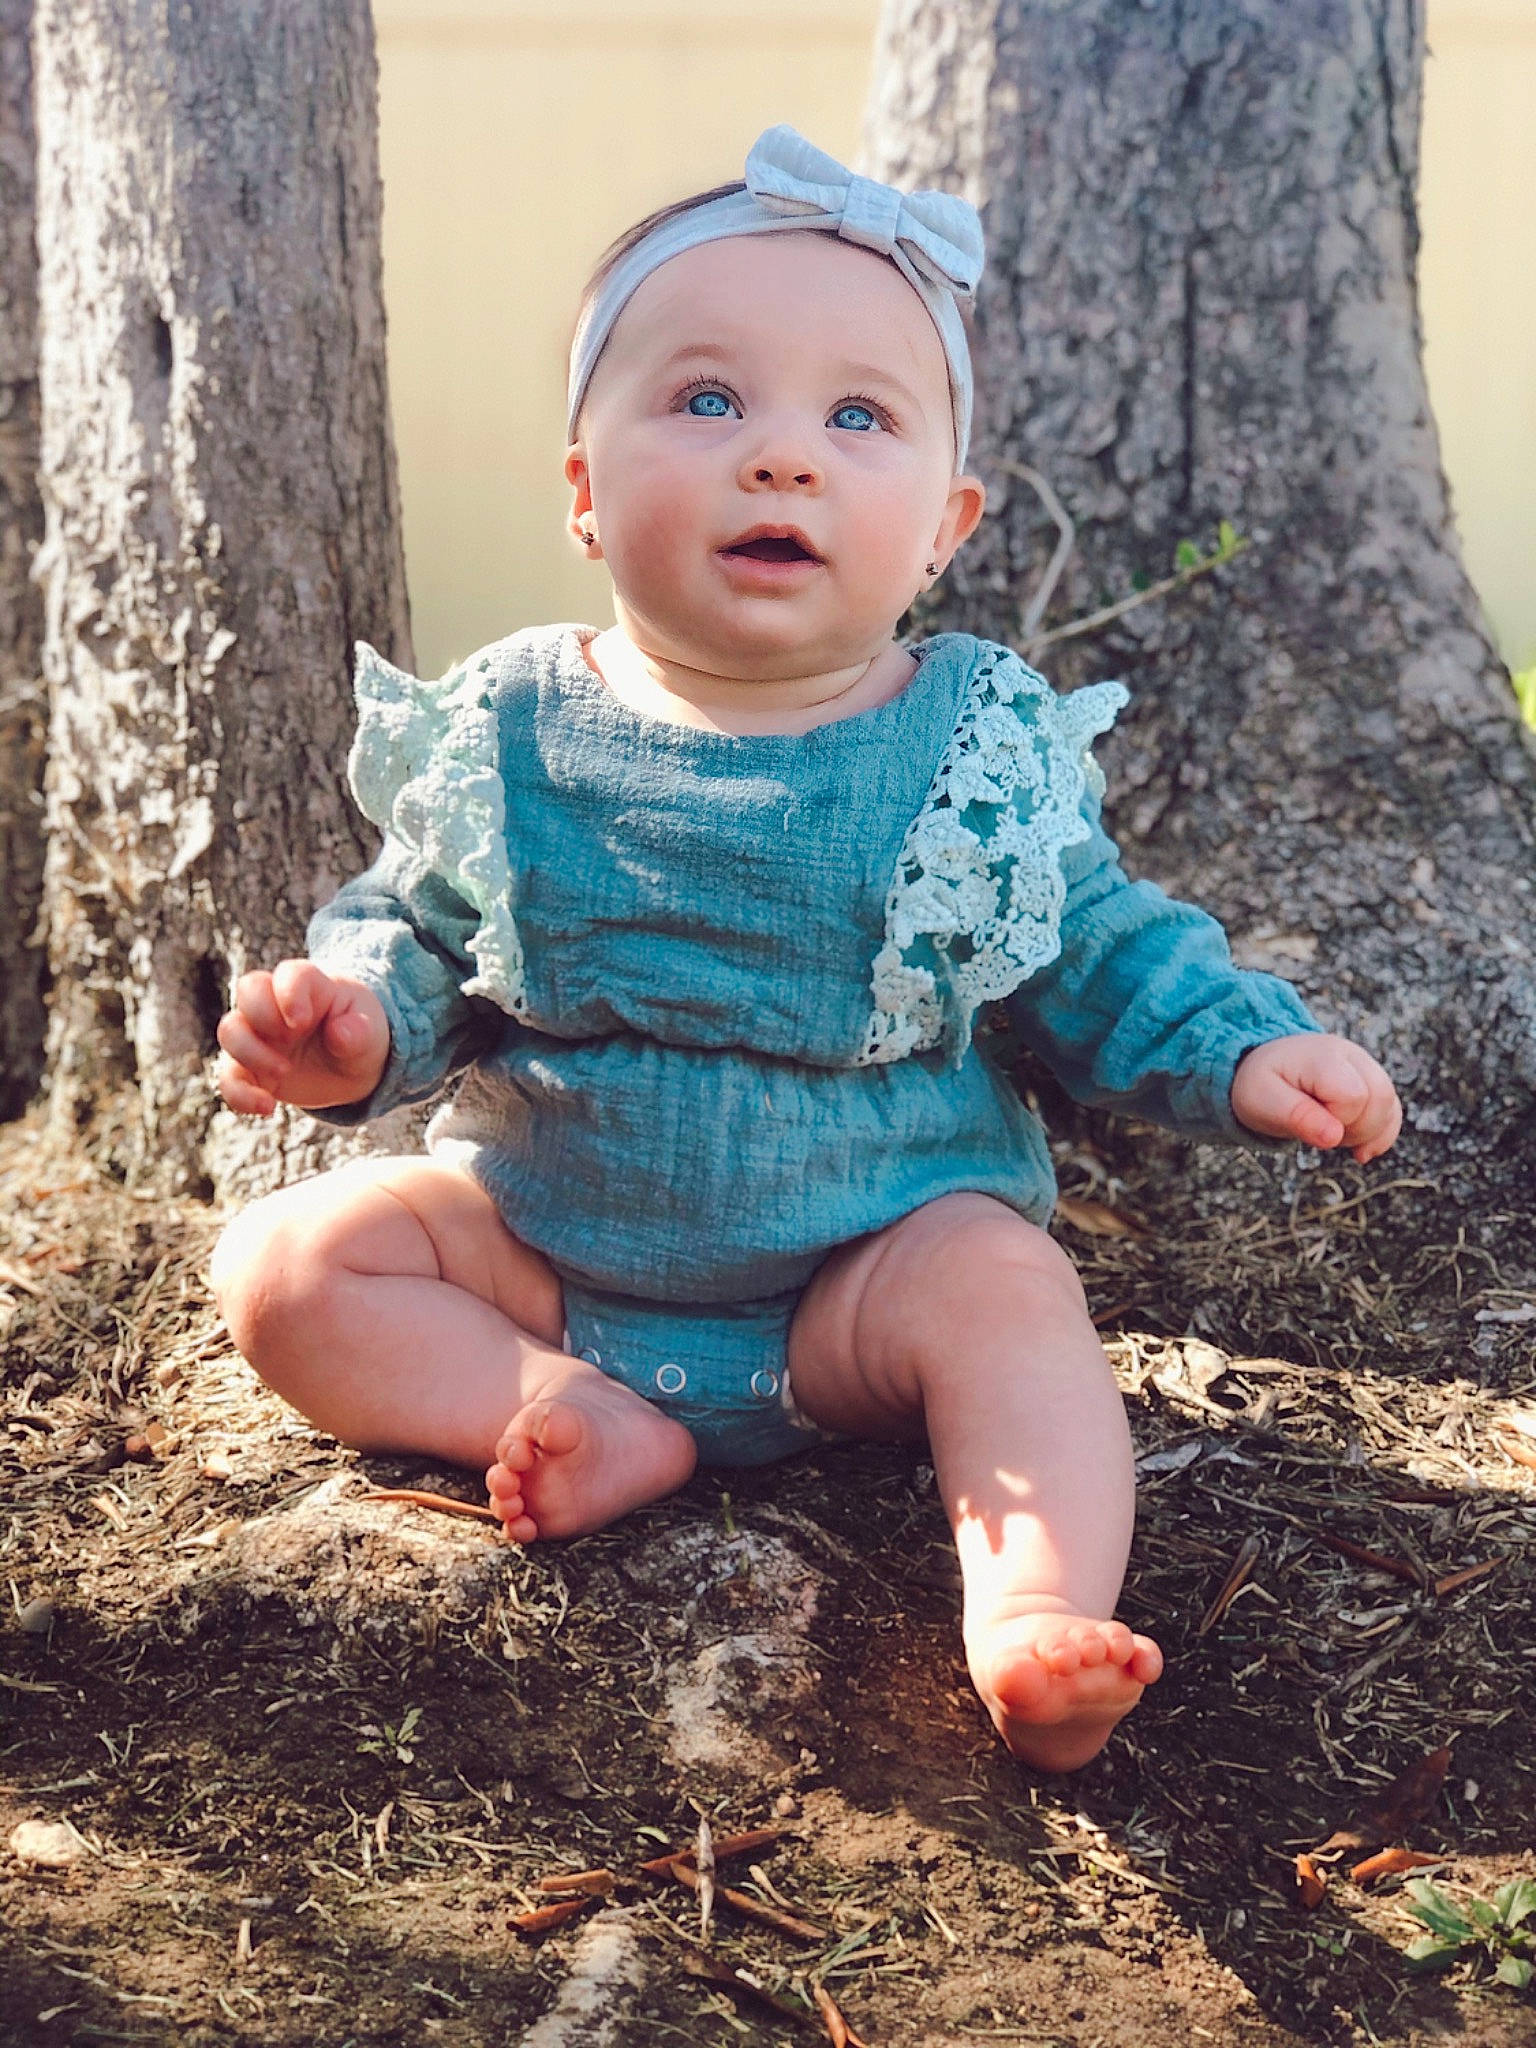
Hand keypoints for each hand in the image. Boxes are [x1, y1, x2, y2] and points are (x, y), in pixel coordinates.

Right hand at [215, 959, 389, 1116]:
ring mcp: (259, 1035)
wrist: (351, 1066)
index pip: (289, 974)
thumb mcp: (371, 1034)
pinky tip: (267, 1107)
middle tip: (292, 1039)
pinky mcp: (250, 1068)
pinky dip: (239, 1094)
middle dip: (263, 1016)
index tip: (301, 1021)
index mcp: (310, 986)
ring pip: (230, 1030)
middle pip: (248, 990)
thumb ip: (359, 1031)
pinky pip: (228, 1078)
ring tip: (285, 1072)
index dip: (288, 993)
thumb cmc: (360, 1035)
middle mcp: (276, 1004)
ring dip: (250, 1053)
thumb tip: (339, 1034)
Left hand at [1231, 1033, 1400, 1162]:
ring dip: (1366, 1133)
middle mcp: (1352, 1055)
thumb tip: (1333, 1137)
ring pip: (1390, 1105)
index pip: (1354, 1095)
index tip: (1309, 1120)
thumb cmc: (1262, 1084)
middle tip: (1320, 1130)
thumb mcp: (1263, 1102)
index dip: (1337, 1119)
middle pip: (1381, 1099)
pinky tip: (1359, 1151)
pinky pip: (1392, 1111)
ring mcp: (1366, 1066)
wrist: (1263, 1066)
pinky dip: (1379, 1135)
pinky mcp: (1372, 1082)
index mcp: (1323, 1056)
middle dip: (1355, 1129)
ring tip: (1332, 1132)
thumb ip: (1298, 1117)